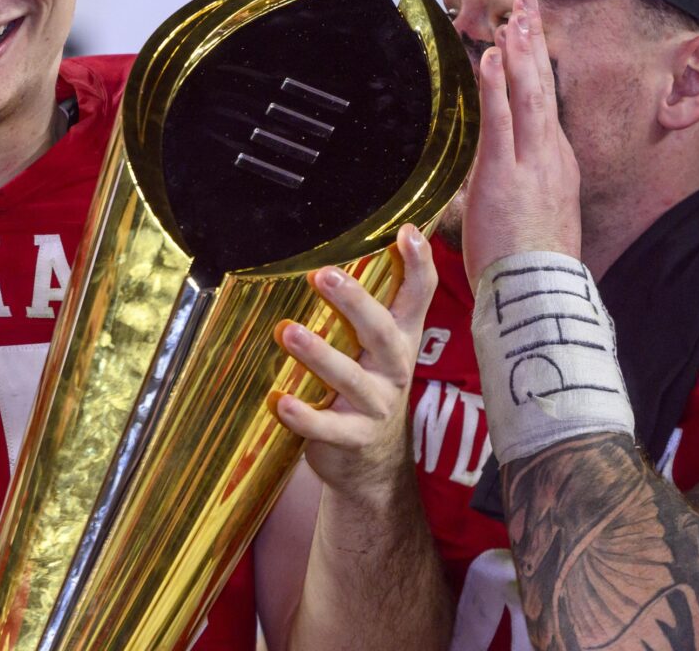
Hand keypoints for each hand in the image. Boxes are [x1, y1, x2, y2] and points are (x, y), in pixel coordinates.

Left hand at [273, 223, 434, 506]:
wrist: (373, 464)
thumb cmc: (368, 387)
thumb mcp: (377, 348)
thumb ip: (368, 306)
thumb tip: (342, 252)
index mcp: (400, 339)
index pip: (418, 298)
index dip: (418, 266)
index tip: (408, 233)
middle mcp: (394, 369)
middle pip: (381, 332)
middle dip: (355, 303)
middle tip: (325, 276)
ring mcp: (376, 406)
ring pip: (351, 378)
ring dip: (319, 354)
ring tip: (288, 331)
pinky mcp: (352, 438)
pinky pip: (328, 427)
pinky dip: (303, 416)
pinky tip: (280, 401)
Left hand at [461, 0, 581, 282]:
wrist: (539, 294)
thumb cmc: (531, 266)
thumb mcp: (534, 215)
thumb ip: (520, 186)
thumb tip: (503, 174)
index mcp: (556, 165)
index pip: (546, 104)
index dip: (538, 65)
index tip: (528, 33)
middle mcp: (550, 157)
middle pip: (542, 88)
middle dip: (533, 43)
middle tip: (526, 4)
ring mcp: (531, 163)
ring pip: (527, 95)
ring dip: (517, 52)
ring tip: (512, 16)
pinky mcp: (507, 174)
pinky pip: (501, 120)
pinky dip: (497, 85)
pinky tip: (490, 57)